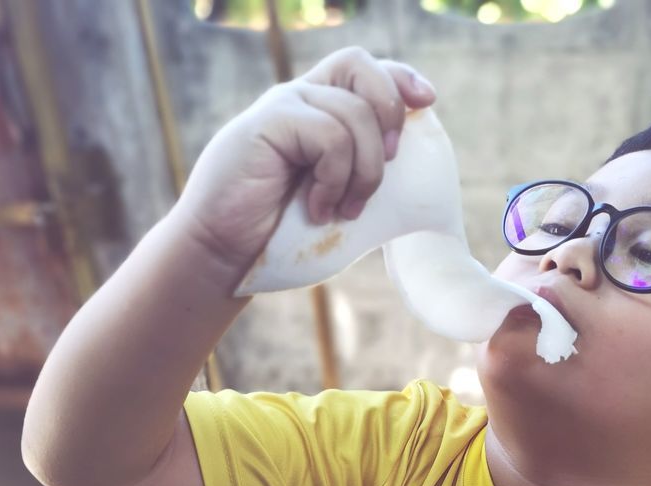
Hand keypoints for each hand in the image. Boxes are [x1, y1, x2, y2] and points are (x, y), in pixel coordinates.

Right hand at [173, 45, 436, 281]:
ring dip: (363, 171)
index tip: (427, 102)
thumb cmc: (278, 236)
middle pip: (362, 67)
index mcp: (317, 112)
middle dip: (390, 113)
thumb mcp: (334, 201)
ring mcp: (282, 108)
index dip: (400, 78)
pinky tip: (316, 207)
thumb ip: (359, 174)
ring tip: (342, 211)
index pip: (365, 71)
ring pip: (354, 115)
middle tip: (388, 165)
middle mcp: (300, 100)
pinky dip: (334, 179)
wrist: (223, 254)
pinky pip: (329, 136)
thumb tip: (407, 167)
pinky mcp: (268, 124)